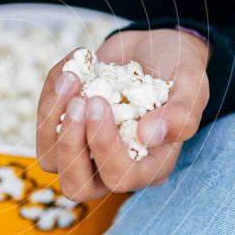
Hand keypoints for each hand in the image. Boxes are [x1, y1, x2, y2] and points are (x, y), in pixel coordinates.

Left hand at [36, 28, 210, 200]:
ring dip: (52, 117)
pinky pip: (43, 128)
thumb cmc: (177, 71)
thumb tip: (149, 136)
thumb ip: (181, 115)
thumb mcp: (191, 86)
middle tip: (78, 100)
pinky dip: (49, 96)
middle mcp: (114, 168)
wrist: (152, 49)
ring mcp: (86, 153)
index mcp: (150, 167)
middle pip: (76, 185)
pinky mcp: (65, 132)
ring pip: (51, 160)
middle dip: (70, 144)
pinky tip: (70, 68)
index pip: (120, 177)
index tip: (99, 100)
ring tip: (71, 75)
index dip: (104, 145)